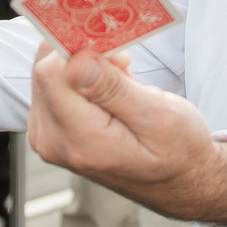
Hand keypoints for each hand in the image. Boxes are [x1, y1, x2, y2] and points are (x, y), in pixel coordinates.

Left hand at [27, 45, 226, 225]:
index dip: (79, 47)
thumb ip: (113, 90)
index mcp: (79, 140)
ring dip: (85, 63)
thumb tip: (75, 61)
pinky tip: (110, 89)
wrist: (179, 180)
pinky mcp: (51, 129)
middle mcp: (54, 140)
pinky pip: (56, 83)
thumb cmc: (178, 151)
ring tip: (122, 82)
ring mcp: (49, 136)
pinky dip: (82, 74)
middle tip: (124, 64)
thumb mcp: (159, 117)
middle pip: (46, 68)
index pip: (51, 72)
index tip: (113, 46)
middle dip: (83, 53)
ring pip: (50, 71)